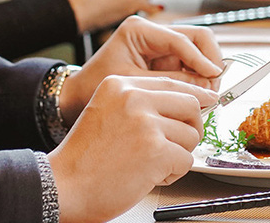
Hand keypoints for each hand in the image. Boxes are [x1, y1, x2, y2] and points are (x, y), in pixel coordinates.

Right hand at [49, 75, 213, 222]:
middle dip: (191, 127)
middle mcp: (134, 98)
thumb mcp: (107, 110)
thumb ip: (141, 102)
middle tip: (179, 143)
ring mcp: (145, 123)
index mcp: (121, 84)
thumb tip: (187, 101)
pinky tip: (150, 176)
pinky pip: (186, 160)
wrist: (63, 186)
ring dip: (178, 154)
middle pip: (189, 104)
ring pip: (191, 135)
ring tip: (152, 164)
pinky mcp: (155, 150)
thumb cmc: (85, 158)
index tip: (206, 102)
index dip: (193, 95)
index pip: (171, 83)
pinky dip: (173, 173)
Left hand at [59, 15, 223, 125]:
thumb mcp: (134, 85)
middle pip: (195, 37)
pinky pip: (189, 65)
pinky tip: (198, 95)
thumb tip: (206, 87)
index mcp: (140, 29)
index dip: (201, 59)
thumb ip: (170, 83)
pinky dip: (197, 78)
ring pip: (196, 51)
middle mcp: (153, 32)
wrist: (74, 99)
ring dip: (206, 71)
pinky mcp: (163, 59)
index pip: (181, 39)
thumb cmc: (94, 89)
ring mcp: (159, 45)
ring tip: (208, 95)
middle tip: (214, 87)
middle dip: (209, 60)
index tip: (214, 76)